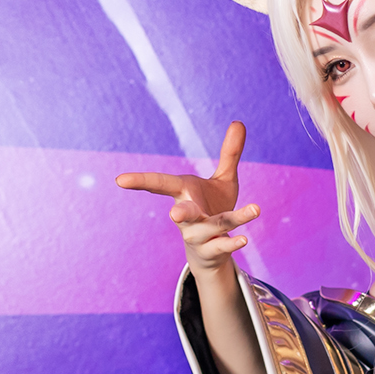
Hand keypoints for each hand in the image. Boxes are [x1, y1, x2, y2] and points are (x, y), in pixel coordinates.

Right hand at [118, 120, 257, 277]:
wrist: (212, 251)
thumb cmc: (213, 209)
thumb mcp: (223, 180)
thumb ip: (229, 154)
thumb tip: (238, 122)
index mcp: (184, 193)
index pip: (159, 185)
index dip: (140, 181)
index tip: (119, 180)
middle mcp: (187, 216)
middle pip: (182, 213)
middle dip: (181, 213)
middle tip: (175, 214)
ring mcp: (198, 235)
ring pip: (212, 228)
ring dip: (233, 218)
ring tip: (255, 209)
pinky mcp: (212, 250)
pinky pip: (221, 246)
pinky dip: (232, 243)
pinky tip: (245, 239)